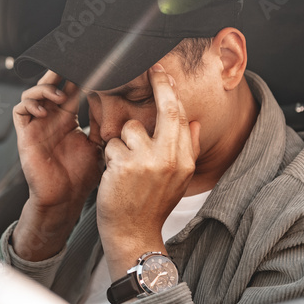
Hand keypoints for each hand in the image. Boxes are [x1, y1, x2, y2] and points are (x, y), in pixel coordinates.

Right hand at [11, 71, 102, 259]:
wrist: (64, 200)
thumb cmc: (80, 176)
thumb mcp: (97, 145)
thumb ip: (102, 125)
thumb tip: (120, 106)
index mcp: (67, 119)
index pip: (70, 89)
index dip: (77, 76)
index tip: (90, 67)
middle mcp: (51, 119)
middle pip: (50, 85)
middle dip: (59, 73)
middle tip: (71, 66)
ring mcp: (37, 126)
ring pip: (33, 93)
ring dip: (45, 89)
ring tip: (59, 95)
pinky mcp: (25, 135)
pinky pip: (20, 110)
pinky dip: (30, 103)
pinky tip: (45, 110)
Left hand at [96, 64, 199, 276]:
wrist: (133, 233)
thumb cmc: (151, 205)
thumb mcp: (178, 180)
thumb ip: (186, 149)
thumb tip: (193, 122)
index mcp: (184, 161)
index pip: (181, 117)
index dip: (171, 92)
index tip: (164, 74)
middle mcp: (170, 159)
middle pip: (167, 111)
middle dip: (159, 86)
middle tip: (152, 70)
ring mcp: (148, 161)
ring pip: (130, 129)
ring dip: (122, 142)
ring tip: (124, 164)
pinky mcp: (126, 165)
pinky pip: (113, 144)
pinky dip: (109, 157)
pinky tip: (114, 174)